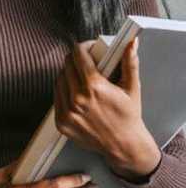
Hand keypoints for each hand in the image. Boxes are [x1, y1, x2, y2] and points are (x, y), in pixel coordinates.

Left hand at [54, 38, 160, 180]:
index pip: (78, 56)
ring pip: (59, 80)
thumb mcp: (132, 87)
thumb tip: (131, 43)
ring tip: (80, 76)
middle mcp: (78, 98)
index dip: (83, 47)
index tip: (87, 46)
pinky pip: (56, 97)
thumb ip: (130, 62)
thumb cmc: (128, 116)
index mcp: (94, 87)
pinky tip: (75, 91)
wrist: (123, 144)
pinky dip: (63, 90)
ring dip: (68, 74)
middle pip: (67, 66)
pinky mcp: (61, 122)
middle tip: (85, 60)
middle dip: (76, 59)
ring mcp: (67, 111)